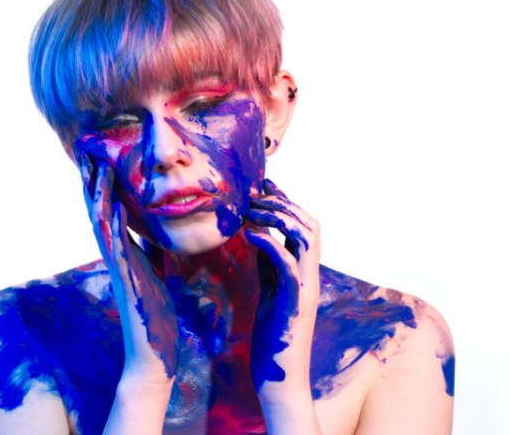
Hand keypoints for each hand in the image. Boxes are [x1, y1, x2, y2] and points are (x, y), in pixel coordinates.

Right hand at [74, 139, 178, 385]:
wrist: (154, 346)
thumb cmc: (153, 308)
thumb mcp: (152, 268)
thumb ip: (147, 248)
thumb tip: (149, 231)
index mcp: (121, 250)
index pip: (105, 211)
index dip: (99, 185)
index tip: (96, 157)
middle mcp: (114, 254)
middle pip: (96, 210)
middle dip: (91, 182)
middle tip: (86, 152)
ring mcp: (118, 265)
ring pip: (101, 223)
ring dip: (99, 195)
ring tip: (99, 167)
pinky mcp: (126, 277)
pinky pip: (117, 246)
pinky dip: (115, 224)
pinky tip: (115, 205)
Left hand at [246, 179, 320, 409]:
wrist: (280, 376)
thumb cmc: (273, 332)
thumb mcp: (270, 288)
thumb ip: (269, 262)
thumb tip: (258, 233)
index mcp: (305, 270)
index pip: (303, 225)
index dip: (286, 200)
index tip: (264, 184)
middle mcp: (311, 274)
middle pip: (310, 224)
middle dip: (283, 203)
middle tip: (256, 194)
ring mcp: (306, 287)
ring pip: (306, 237)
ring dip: (279, 217)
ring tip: (253, 210)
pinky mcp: (295, 302)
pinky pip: (288, 263)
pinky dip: (270, 242)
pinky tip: (250, 234)